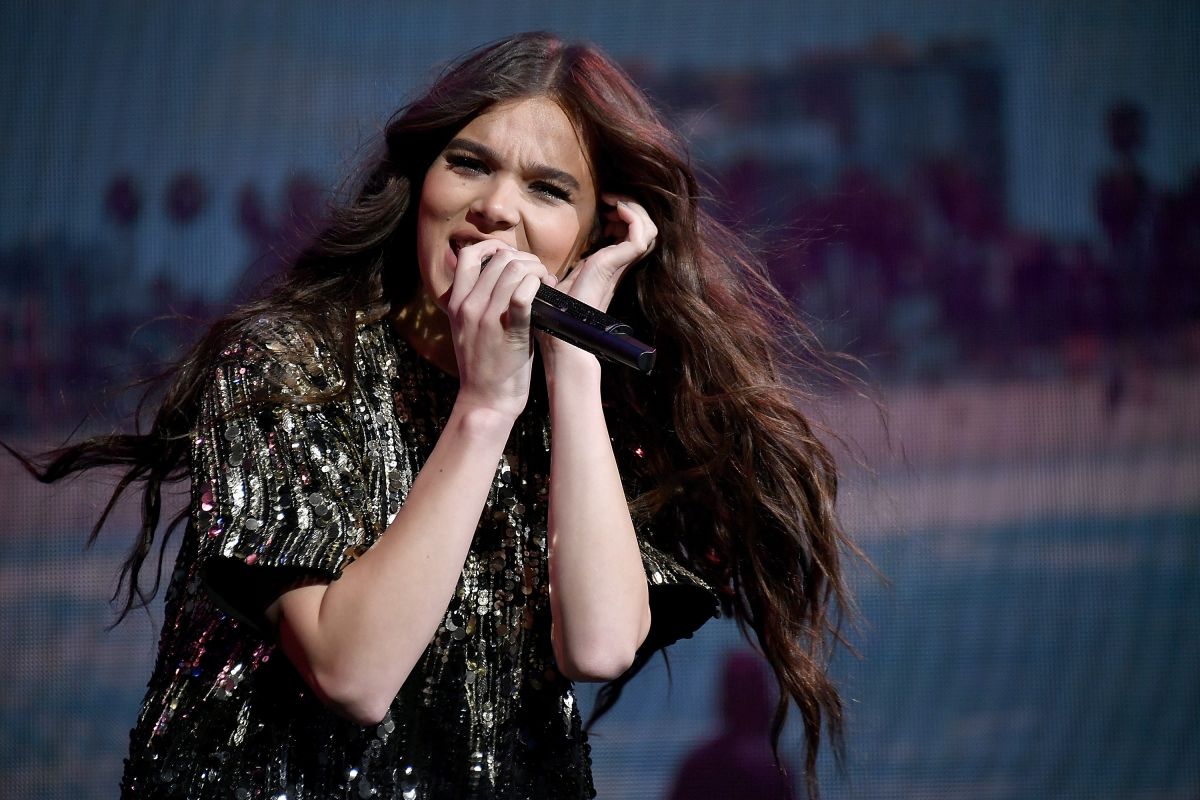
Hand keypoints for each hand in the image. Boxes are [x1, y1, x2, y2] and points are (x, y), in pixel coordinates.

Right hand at [448, 240, 557, 418]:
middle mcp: (469, 306)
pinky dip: (538, 285)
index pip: (468, 255)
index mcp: (457, 303)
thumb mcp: (467, 328)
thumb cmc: (483, 365)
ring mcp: (488, 319)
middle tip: (538, 273)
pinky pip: (524, 295)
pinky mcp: (510, 332)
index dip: (493, 247)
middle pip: (499, 259)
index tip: (511, 256)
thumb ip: (476, 301)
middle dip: (525, 259)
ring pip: (514, 271)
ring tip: (546, 282)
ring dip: (537, 270)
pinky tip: (546, 291)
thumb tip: (499, 275)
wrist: (486, 400)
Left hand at [556, 194, 656, 311]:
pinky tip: (614, 211)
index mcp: (611, 266)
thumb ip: (570, 273)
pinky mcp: (615, 264)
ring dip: (633, 208)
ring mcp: (619, 264)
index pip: (634, 235)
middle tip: (609, 200)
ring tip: (612, 203)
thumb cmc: (558, 314)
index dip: (625, 215)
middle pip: (646, 230)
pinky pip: (640, 235)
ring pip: (648, 230)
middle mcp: (620, 264)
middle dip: (632, 207)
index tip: (605, 207)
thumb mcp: (565, 283)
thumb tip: (557, 270)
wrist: (560, 334)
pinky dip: (632, 216)